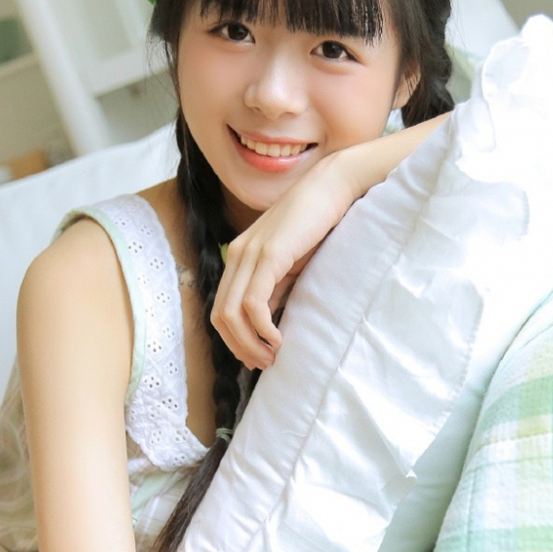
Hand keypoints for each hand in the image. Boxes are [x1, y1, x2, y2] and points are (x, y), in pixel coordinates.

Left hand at [211, 150, 360, 370]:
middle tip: (264, 364)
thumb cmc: (318, 224)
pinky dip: (262, 328)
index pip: (221, 310)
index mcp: (239, 257)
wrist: (332, 187)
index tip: (257, 357)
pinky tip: (278, 338)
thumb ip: (276, 288)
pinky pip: (253, 303)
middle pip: (220, 317)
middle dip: (239, 348)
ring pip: (232, 314)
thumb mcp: (291, 263)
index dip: (234, 341)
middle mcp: (237, 255)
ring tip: (272, 356)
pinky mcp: (269, 255)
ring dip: (249, 344)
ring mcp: (250, 254)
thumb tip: (269, 323)